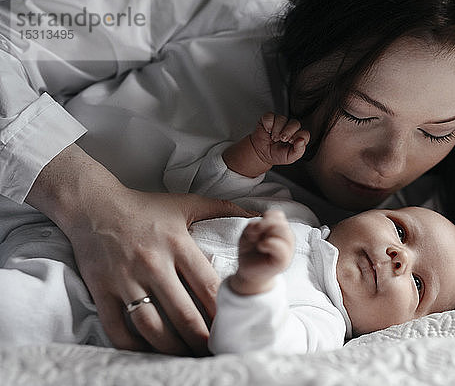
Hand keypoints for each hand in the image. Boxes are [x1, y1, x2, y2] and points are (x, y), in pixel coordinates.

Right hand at [26, 144, 256, 355]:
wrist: (92, 204)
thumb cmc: (144, 206)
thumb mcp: (185, 203)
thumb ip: (221, 208)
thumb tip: (255, 213)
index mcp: (177, 244)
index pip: (208, 286)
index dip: (222, 312)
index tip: (232, 327)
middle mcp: (153, 263)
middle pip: (183, 314)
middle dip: (202, 339)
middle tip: (213, 352)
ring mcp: (125, 279)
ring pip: (152, 327)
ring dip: (172, 349)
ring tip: (186, 357)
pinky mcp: (101, 290)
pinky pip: (117, 328)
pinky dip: (134, 346)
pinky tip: (149, 353)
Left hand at [230, 210, 294, 294]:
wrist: (248, 271)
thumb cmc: (250, 252)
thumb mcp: (248, 233)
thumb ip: (254, 225)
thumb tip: (261, 225)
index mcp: (279, 230)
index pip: (278, 215)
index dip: (265, 217)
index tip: (256, 228)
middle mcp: (286, 238)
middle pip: (281, 221)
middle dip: (264, 225)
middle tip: (254, 235)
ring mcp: (287, 249)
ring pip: (283, 230)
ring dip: (266, 233)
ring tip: (258, 242)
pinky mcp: (284, 260)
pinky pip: (281, 246)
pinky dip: (269, 243)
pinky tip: (261, 247)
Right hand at [249, 112, 309, 165]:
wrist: (261, 154)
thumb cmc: (276, 155)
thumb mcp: (289, 158)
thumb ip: (298, 151)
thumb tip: (301, 141)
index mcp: (297, 137)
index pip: (304, 133)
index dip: (299, 137)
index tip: (292, 143)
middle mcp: (290, 128)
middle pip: (295, 123)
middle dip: (288, 132)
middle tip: (282, 139)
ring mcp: (280, 122)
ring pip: (282, 119)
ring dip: (277, 130)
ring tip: (273, 138)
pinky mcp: (269, 119)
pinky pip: (270, 116)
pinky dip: (268, 124)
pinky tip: (268, 131)